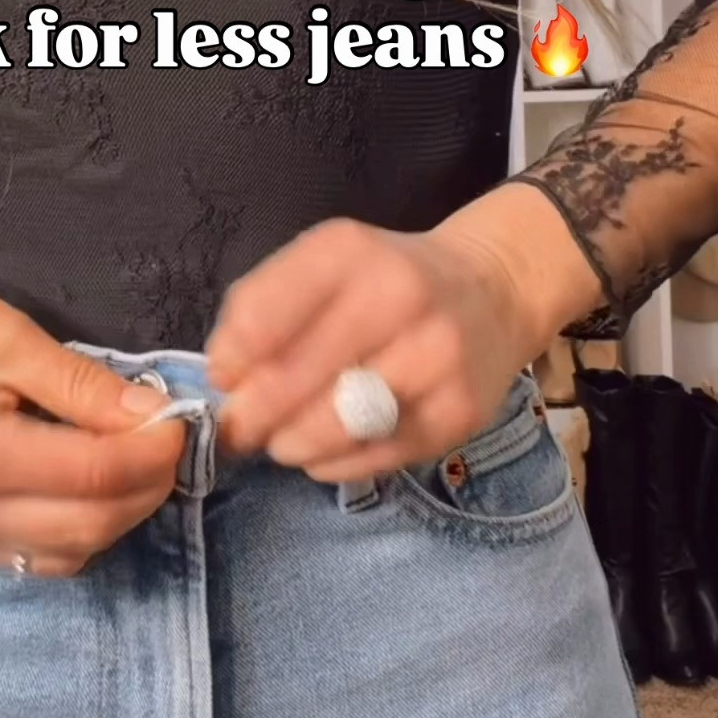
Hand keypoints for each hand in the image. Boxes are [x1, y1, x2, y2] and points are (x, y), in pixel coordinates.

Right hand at [0, 263, 184, 575]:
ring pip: (68, 554)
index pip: (96, 475)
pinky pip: (34, 558)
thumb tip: (151, 413)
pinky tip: (89, 484)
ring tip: (134, 459)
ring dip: (117, 515)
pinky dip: (77, 530)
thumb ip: (82, 384)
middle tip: (167, 440)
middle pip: (91, 527)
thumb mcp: (4, 334)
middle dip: (146, 488)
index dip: (153, 452)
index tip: (180, 419)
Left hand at [206, 188, 597, 482]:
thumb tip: (226, 376)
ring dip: (293, 443)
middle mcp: (399, 296)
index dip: (232, 359)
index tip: (224, 380)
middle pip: (295, 378)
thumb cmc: (385, 279)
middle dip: (252, 416)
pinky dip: (336, 464)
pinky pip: (377, 456)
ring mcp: (436, 356)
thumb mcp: (325, 264)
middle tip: (240, 431)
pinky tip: (326, 450)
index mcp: (349, 253)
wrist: (493, 290)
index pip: (263, 314)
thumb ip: (264, 307)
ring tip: (284, 441)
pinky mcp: (460, 412)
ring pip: (337, 425)